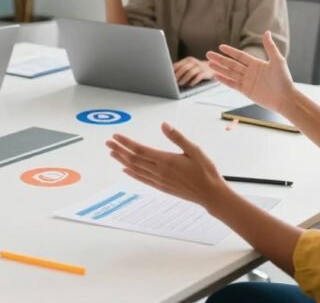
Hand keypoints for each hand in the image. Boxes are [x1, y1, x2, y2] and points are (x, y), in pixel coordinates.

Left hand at [107, 123, 225, 207]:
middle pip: (134, 159)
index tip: (116, 136)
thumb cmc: (205, 171)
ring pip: (135, 169)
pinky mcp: (161, 187)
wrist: (211, 194)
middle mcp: (159, 171)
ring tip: (112, 153)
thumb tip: (164, 124)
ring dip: (122, 160)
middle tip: (108, 142)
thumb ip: (177, 137)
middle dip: (119, 150)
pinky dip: (131, 173)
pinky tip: (125, 169)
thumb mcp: (194, 150)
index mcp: (166, 160)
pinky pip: (142, 179)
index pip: (140, 150)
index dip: (126, 143)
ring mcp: (159, 180)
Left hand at [173, 57, 212, 86]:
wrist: (213, 68)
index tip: (168, 77)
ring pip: (190, 72)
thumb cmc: (197, 69)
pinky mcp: (205, 72)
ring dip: (184, 79)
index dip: (172, 71)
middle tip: (173, 81)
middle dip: (178, 75)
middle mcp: (194, 62)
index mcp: (188, 60)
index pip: (178, 64)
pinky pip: (198, 77)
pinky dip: (193, 81)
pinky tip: (190, 84)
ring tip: (181, 84)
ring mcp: (200, 67)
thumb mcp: (189, 66)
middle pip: (184, 68)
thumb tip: (170, 76)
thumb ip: (181, 69)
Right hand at [206, 31, 294, 113]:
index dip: (230, 51)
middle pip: (231, 64)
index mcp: (257, 64)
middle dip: (220, 59)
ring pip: (230, 73)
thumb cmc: (284, 79)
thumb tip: (266, 32)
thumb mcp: (277, 60)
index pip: (240, 56)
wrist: (285, 98)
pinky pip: (232, 84)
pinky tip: (216, 76)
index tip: (220, 46)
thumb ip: (270, 47)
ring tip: (209, 64)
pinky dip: (224, 80)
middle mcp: (250, 72)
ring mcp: (247, 81)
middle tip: (208, 54)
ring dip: (219, 68)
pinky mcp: (246, 91)